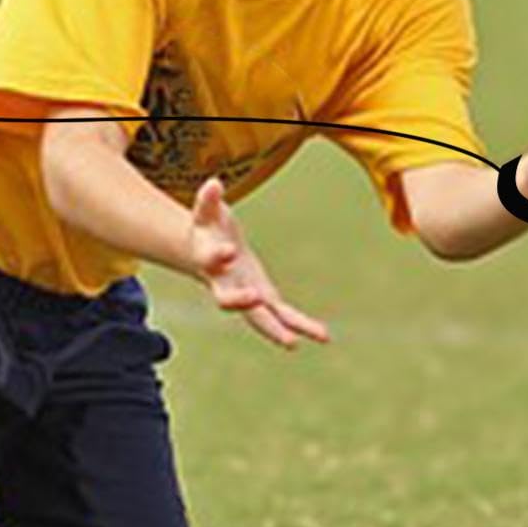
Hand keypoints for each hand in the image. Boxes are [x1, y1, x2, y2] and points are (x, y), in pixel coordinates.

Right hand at [189, 177, 329, 349]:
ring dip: (275, 329)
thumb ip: (207, 199)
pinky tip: (323, 336)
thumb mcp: (206, 212)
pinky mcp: (263, 299)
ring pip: (257, 318)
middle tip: (255, 299)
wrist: (204, 252)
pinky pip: (282, 316)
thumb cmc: (208, 228)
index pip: (211, 259)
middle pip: (227, 299)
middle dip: (240, 302)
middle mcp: (224, 284)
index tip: (228, 250)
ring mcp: (244, 295)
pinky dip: (301, 326)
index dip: (218, 255)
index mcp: (208, 261)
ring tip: (293, 343)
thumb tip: (213, 183)